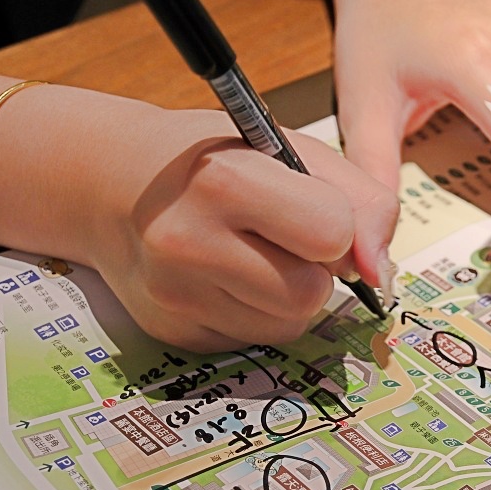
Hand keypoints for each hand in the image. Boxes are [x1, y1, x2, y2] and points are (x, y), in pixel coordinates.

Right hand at [57, 103, 397, 352]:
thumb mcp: (288, 148)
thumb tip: (381, 275)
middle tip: (276, 234)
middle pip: (310, 294)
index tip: (307, 206)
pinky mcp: (174, 333)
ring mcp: (176, 295)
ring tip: (249, 254)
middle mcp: (188, 242)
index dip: (335, 225)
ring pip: (288, 326)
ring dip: (288, 296)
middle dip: (312, 268)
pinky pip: (254, 341)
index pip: (332, 234)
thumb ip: (359, 199)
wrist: (109, 185)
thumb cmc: (212, 160)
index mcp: (223, 179)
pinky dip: (254, 314)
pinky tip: (223, 278)